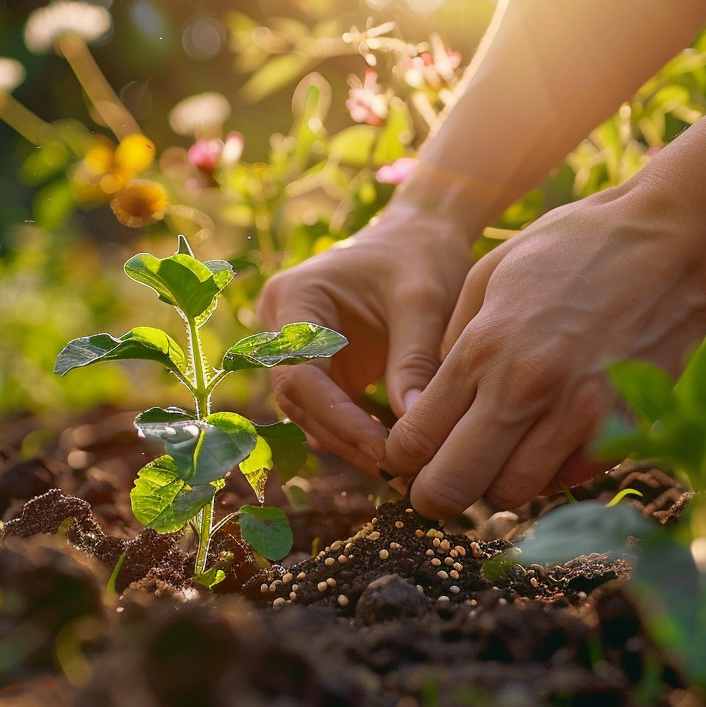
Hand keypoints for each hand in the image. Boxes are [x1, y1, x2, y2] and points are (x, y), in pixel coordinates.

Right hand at [257, 202, 475, 474]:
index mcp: (294, 298)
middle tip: (395, 471)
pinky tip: (394, 455)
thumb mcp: (424, 302)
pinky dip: (359, 433)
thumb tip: (414, 430)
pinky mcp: (321, 367)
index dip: (337, 418)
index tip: (384, 448)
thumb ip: (415, 361)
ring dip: (351, 443)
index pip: (299, 374)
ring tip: (399, 471)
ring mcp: (297, 349)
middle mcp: (281, 326)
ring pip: (312, 412)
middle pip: (299, 399)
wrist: (422, 235)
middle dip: (344, 438)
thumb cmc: (421, 256)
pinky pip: (330, 410)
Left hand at [383, 181, 705, 517]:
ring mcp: (579, 415)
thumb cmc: (576, 245)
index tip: (405, 460)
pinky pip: (569, 480)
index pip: (415, 441)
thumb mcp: (490, 273)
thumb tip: (430, 399)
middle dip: (434, 496)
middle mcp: (525, 390)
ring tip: (496, 459)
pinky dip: (549, 474)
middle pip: (453, 487)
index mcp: (483, 349)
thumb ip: (454, 342)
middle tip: (436, 488)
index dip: (400, 461)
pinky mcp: (625, 428)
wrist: (677, 240)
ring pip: (511, 495)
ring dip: (494, 486)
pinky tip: (546, 444)